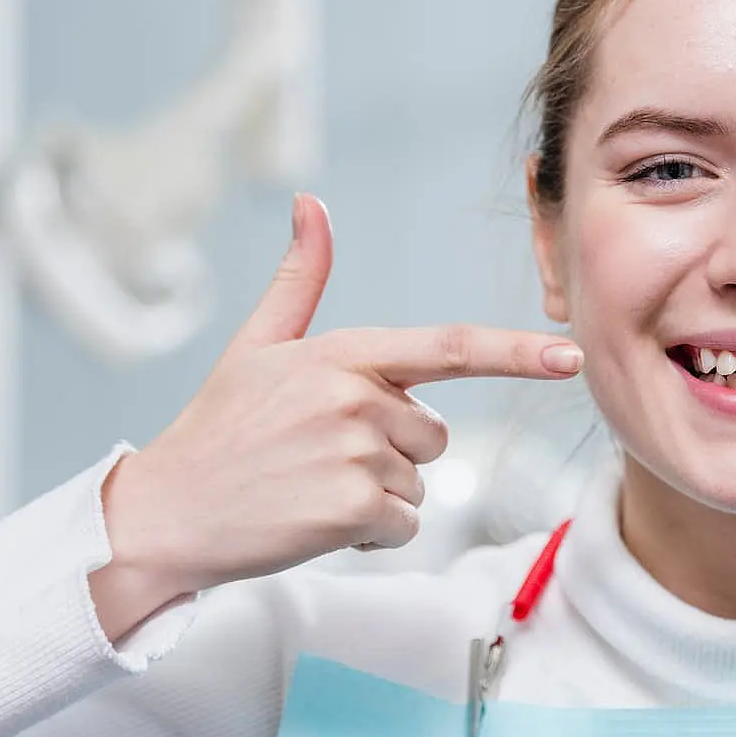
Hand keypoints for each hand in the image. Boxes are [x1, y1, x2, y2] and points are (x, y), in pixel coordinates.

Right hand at [89, 194, 581, 639]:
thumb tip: (311, 202)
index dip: (518, 352)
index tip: (571, 358)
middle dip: (392, 453)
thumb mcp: (256, 346)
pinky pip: (403, 525)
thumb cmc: (217, 431)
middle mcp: (354, 395)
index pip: (450, 347)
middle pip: (434, 434)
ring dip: (376, 497)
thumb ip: (298, 279)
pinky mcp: (353, 508)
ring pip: (418, 483)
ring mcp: (356, 452)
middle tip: (318, 458)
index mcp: (342, 352)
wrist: (164, 514)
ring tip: (308, 488)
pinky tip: (312, 521)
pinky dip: (368, 534)